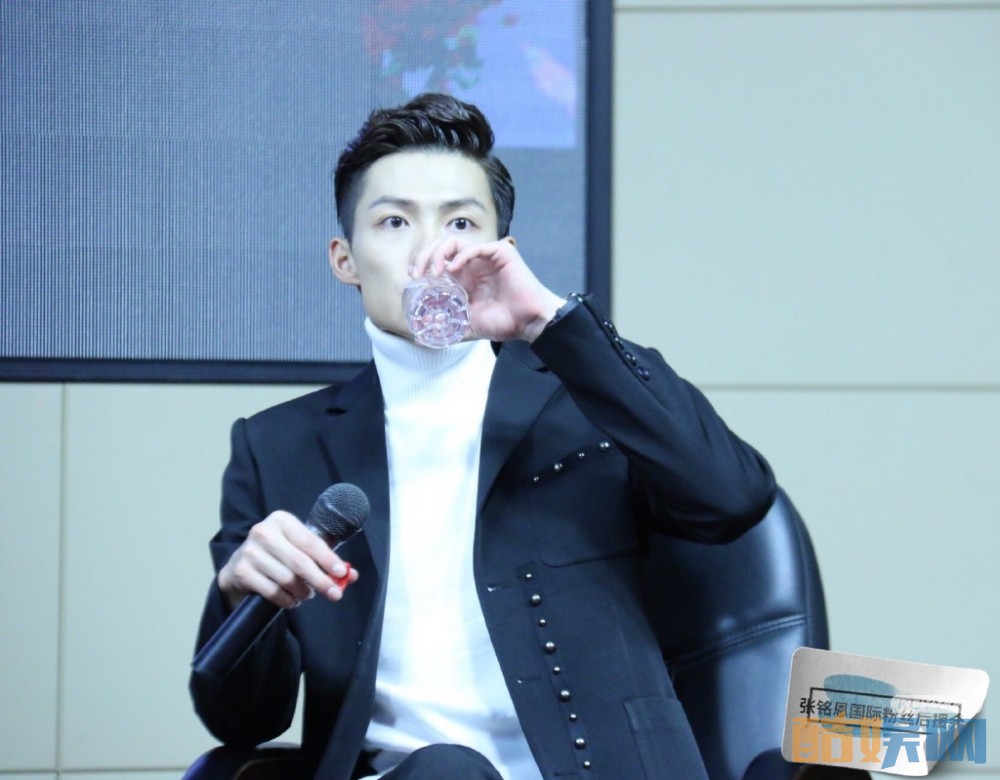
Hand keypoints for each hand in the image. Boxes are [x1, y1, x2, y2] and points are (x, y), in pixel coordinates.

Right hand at [217, 510, 358, 610]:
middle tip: (334, 594)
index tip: (342, 573)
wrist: (239, 566)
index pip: (311, 542)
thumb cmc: (277, 555)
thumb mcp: (299, 550)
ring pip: (288, 579)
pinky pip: (273, 592)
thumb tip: (350, 575)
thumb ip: (324, 560)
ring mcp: (250, 552)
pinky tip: (291, 600)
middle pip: (300, 562)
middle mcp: (263, 532)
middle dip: (321, 581)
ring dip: (303, 592)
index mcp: (281, 520)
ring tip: (307, 594)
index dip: (328, 559)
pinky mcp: (241, 572)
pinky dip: (287, 600)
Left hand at [412, 237, 564, 342]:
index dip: (422, 264)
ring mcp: (485, 257)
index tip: (413, 278)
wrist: (528, 323)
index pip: (437, 260)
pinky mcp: (501, 253)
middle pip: (441, 247)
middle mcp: (472, 264)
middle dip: (425, 256)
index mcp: (464, 276)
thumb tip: (422, 337)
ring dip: (439, 253)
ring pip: (455, 241)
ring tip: (435, 271)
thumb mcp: (467, 326)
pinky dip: (462, 254)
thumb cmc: (503, 323)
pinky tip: (454, 268)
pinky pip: (477, 246)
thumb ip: (448, 327)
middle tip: (418, 273)